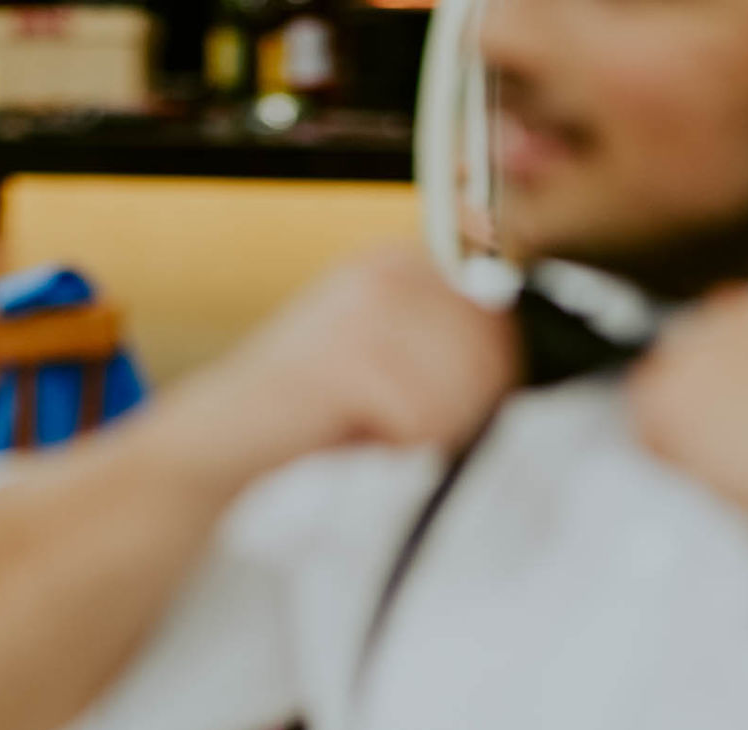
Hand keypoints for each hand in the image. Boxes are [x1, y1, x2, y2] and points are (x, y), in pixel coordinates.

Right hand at [191, 247, 518, 479]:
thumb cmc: (309, 416)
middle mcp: (386, 271)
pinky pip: (425, 420)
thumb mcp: (389, 363)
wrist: (219, 441)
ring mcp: (366, 308)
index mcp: (399, 263)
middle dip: (462, 408)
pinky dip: (398, 448)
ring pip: (464, 388)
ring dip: (428, 431)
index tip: (444, 405)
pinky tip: (352, 436)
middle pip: (491, 351)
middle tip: (399, 426)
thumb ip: (451, 345)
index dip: (489, 375)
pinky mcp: (349, 355)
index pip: (499, 314)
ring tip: (372, 429)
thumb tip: (528, 359)